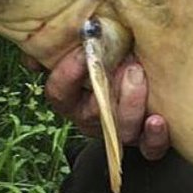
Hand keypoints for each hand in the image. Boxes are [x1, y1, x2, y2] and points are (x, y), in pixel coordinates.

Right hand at [22, 49, 171, 160]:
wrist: (152, 71)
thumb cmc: (115, 54)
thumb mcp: (90, 44)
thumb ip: (62, 44)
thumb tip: (35, 57)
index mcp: (73, 98)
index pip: (59, 93)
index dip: (67, 75)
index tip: (84, 51)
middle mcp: (94, 118)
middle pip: (92, 114)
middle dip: (108, 91)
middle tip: (127, 64)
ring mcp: (121, 131)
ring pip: (121, 131)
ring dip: (131, 105)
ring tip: (141, 75)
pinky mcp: (148, 140)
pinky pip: (150, 149)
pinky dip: (154, 137)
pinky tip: (157, 120)